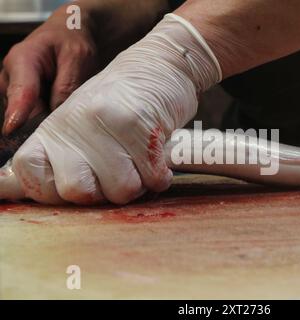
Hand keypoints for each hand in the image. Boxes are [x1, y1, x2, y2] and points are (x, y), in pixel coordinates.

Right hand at [0, 6, 98, 135]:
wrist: (71, 33)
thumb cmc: (72, 40)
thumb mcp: (78, 56)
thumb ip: (68, 85)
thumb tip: (58, 113)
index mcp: (22, 59)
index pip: (21, 90)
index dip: (18, 111)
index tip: (13, 128)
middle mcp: (11, 78)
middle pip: (25, 111)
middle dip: (45, 121)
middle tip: (71, 119)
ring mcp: (15, 92)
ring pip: (31, 119)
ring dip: (51, 120)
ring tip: (71, 107)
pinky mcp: (24, 103)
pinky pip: (37, 120)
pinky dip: (52, 120)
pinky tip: (65, 112)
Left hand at [4, 14, 220, 204]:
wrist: (159, 67)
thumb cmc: (121, 104)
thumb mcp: (80, 125)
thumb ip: (59, 159)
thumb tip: (27, 194)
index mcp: (54, 126)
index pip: (29, 173)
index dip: (52, 190)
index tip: (79, 181)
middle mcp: (74, 123)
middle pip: (78, 191)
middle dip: (106, 192)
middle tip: (118, 171)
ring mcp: (106, 122)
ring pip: (122, 190)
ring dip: (139, 183)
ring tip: (141, 160)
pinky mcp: (139, 125)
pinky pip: (153, 179)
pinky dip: (161, 176)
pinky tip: (159, 160)